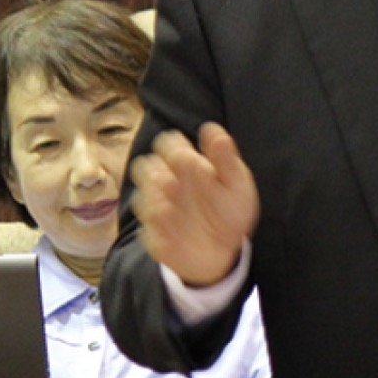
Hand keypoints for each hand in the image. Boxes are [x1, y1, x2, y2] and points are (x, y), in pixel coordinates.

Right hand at [129, 122, 259, 285]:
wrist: (226, 249)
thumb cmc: (229, 209)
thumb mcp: (235, 182)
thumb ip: (224, 156)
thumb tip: (210, 128)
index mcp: (186, 166)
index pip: (168, 143)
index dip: (173, 146)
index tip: (187, 155)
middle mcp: (168, 185)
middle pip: (144, 166)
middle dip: (156, 170)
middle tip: (175, 179)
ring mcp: (159, 211)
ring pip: (142, 197)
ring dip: (155, 197)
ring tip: (173, 200)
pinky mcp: (155, 237)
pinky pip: (148, 230)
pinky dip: (159, 227)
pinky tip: (175, 227)